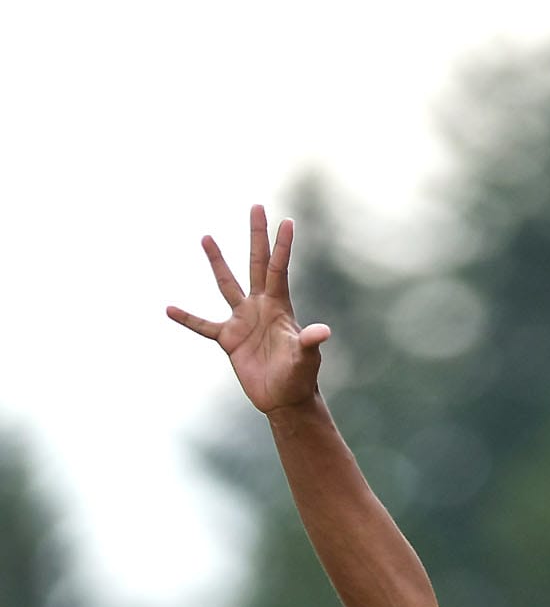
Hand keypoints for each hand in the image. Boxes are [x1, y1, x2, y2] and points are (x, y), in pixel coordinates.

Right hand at [167, 205, 330, 412]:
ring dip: (217, 261)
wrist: (284, 399)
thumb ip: (310, 343)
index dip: (281, 246)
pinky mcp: (229, 340)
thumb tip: (322, 332)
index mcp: (279, 306)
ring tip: (206, 237)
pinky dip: (187, 318)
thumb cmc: (300, 378)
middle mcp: (260, 306)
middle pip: (256, 263)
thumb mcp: (305, 359)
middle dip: (256, 236)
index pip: (278, 269)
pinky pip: (203, 325)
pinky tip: (169, 309)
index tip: (286, 220)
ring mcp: (243, 321)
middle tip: (256, 206)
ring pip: (226, 284)